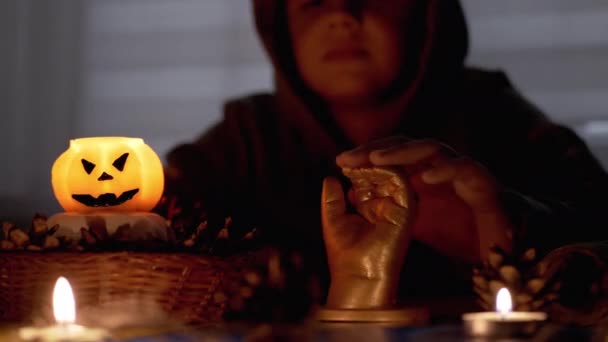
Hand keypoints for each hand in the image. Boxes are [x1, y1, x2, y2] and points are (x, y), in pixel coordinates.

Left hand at [321, 168, 413, 307]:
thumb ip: (332, 198)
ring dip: (372, 161)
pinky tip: (365, 167)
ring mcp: (398, 205)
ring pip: (392, 170)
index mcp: (372, 206)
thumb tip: (330, 177)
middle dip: (364, 159)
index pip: (368, 176)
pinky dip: (383, 169)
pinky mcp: (406, 209)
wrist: (357, 276)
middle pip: (381, 170)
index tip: (339, 161)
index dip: (355, 164)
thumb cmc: (345, 254)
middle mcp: (388, 204)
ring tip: (352, 160)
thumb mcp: (333, 219)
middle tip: (344, 157)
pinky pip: (399, 180)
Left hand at [337, 137, 512, 262]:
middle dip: (376, 149)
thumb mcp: (414, 222)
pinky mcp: (486, 186)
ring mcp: (464, 172)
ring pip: (434, 149)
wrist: (505, 252)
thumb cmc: (460, 234)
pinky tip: (425, 177)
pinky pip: (466, 170)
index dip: (367, 155)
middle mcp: (442, 167)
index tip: (339, 162)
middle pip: (407, 145)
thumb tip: (351, 193)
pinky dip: (446, 170)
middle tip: (347, 158)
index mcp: (426, 174)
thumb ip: (386, 206)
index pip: (393, 154)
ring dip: (404, 152)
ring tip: (377, 161)